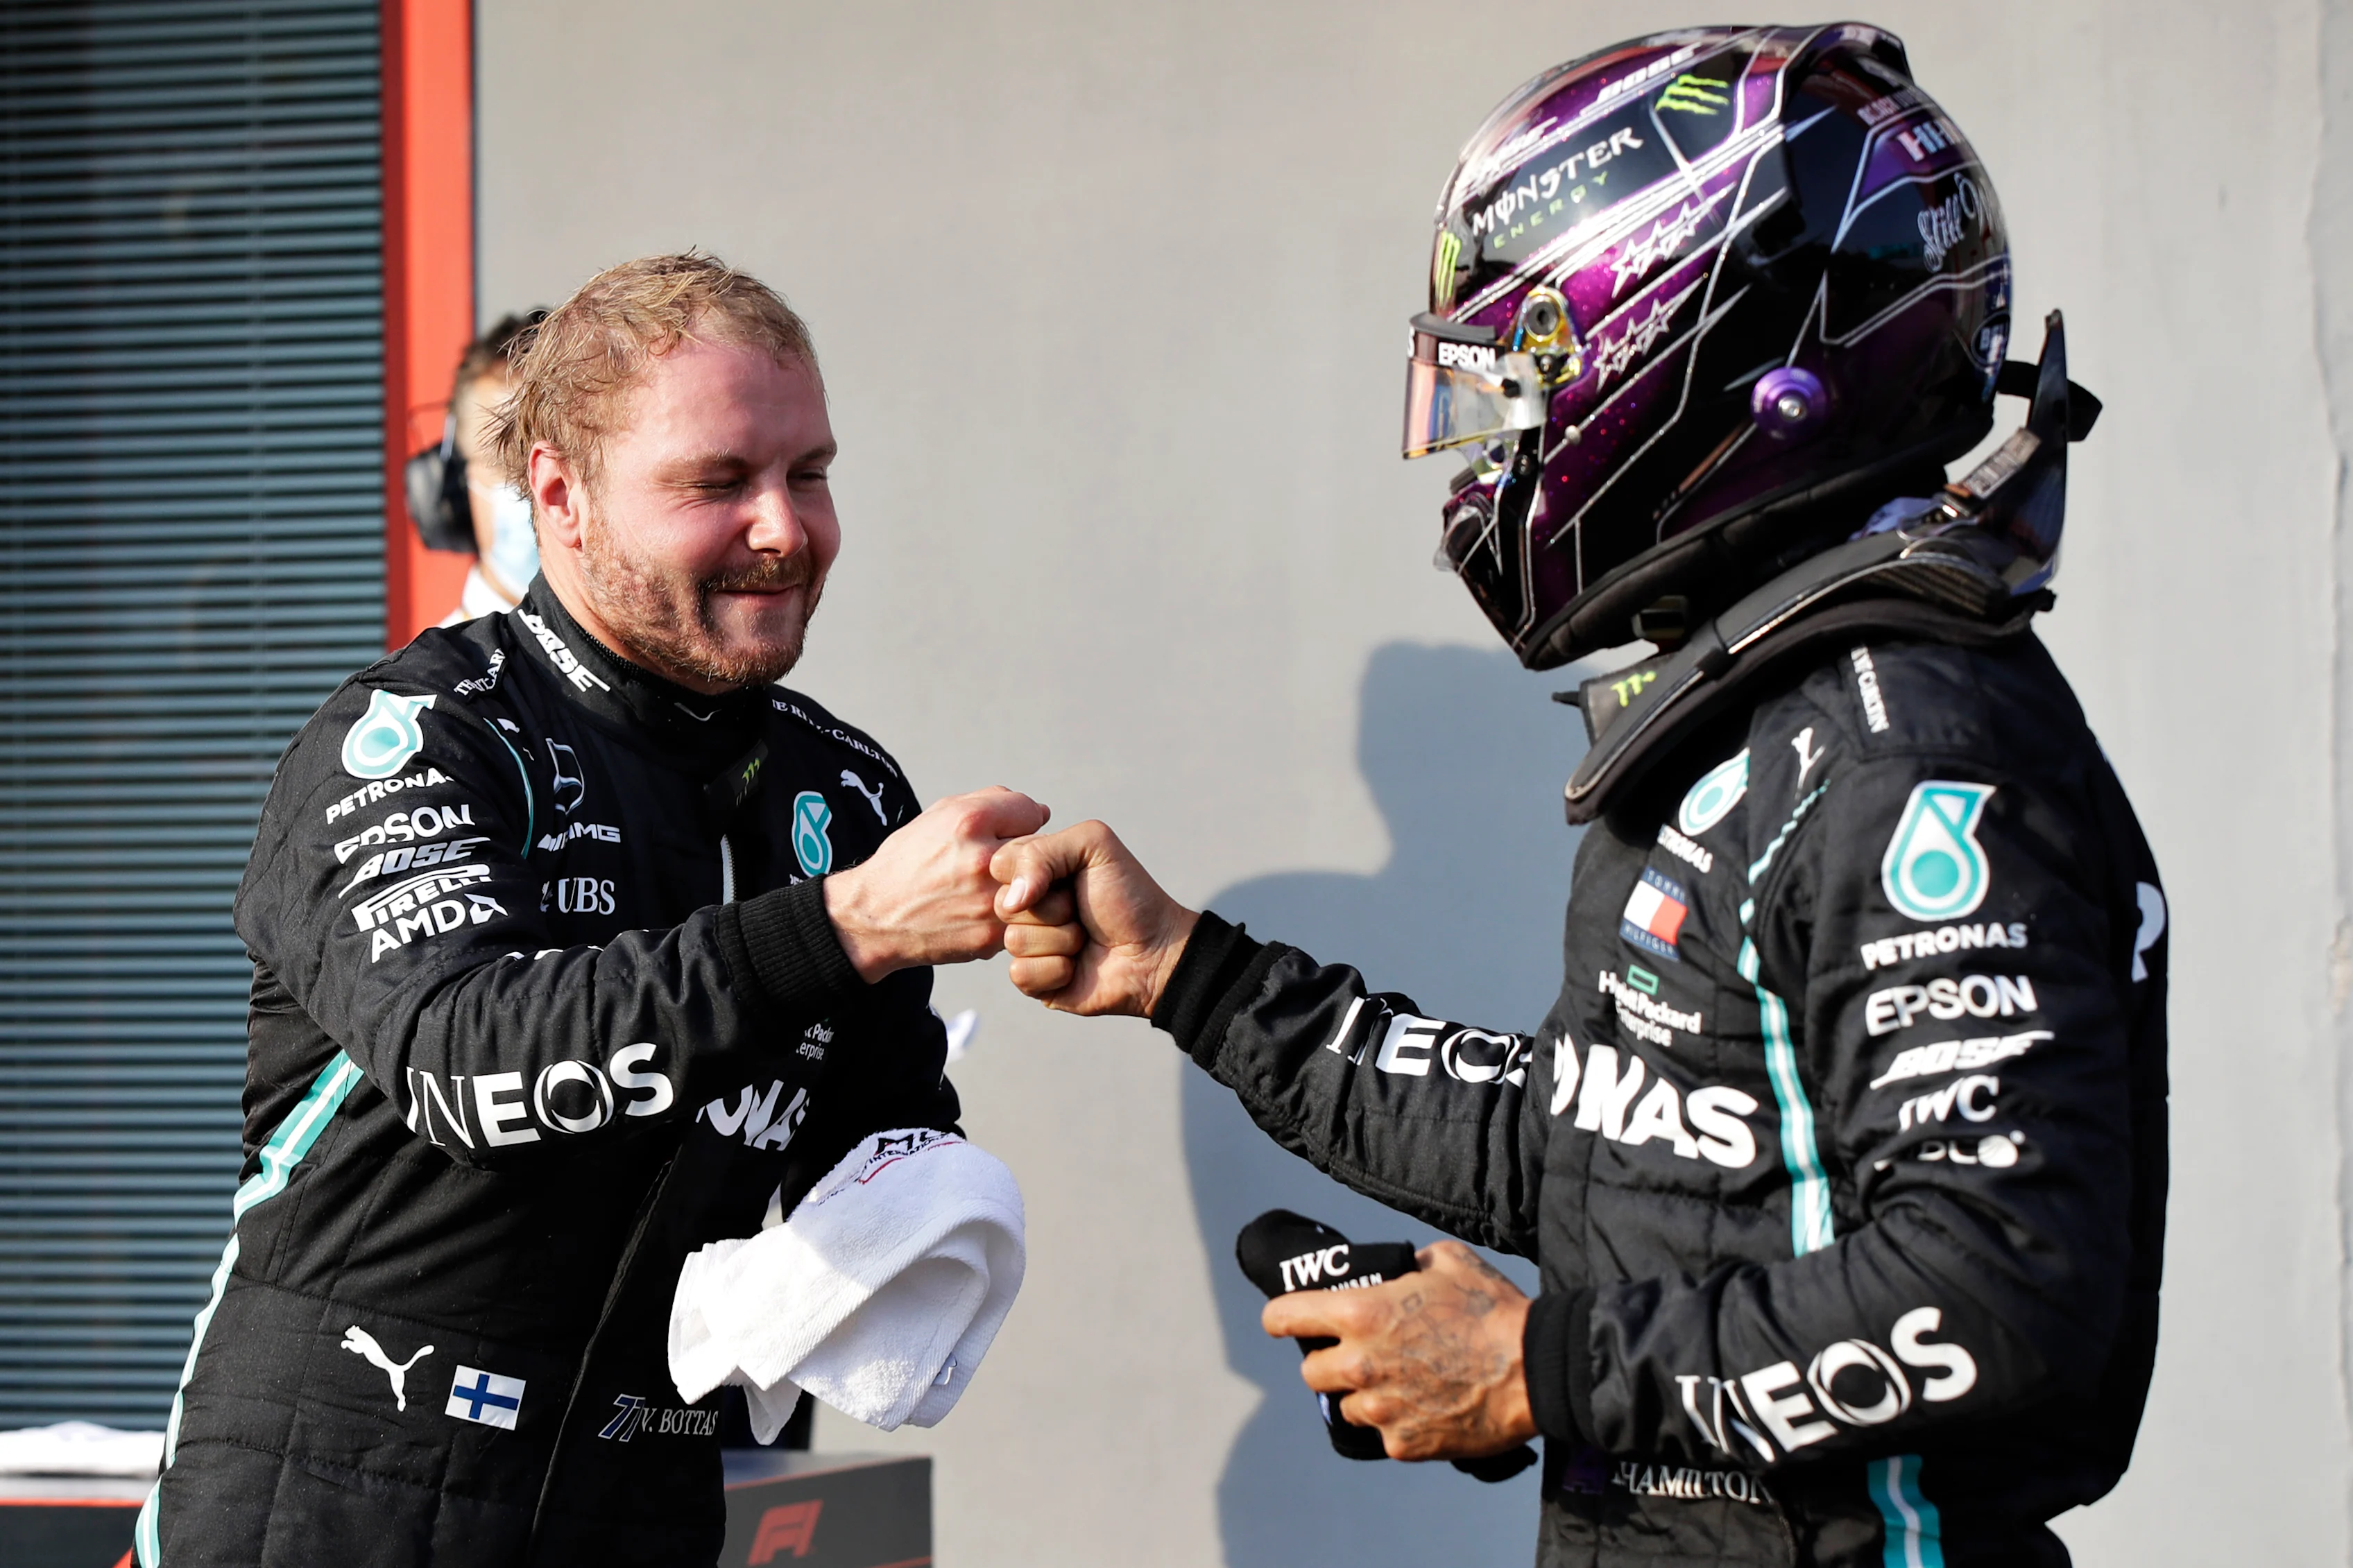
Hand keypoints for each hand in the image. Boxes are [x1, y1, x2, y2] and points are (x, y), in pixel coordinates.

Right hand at [824, 787, 1051, 981]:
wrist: (875, 917)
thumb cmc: (908, 862)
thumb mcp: (939, 815)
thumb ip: (993, 802)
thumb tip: (1042, 813)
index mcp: (969, 822)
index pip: (1031, 810)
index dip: (1017, 822)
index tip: (1000, 834)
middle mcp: (983, 860)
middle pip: (1038, 851)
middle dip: (1022, 856)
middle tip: (996, 865)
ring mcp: (990, 902)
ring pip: (1038, 889)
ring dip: (1024, 888)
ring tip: (990, 889)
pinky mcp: (990, 938)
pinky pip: (1023, 919)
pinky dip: (1010, 915)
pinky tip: (981, 913)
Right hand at [990, 821, 1197, 1016]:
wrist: (1156, 950)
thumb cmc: (1128, 895)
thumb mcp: (1093, 845)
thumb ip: (1042, 851)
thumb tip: (1011, 900)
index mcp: (1033, 869)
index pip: (999, 864)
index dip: (1031, 872)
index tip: (1066, 875)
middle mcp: (1025, 906)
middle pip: (1003, 905)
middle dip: (1053, 908)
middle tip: (1080, 909)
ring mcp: (1027, 944)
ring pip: (1014, 940)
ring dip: (1062, 940)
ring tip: (1085, 938)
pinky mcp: (1032, 980)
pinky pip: (1021, 973)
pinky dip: (1057, 970)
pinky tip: (1078, 967)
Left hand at [1262, 1241, 1535, 1460]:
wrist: (1537, 1369)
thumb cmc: (1493, 1311)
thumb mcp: (1446, 1261)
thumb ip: (1408, 1267)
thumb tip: (1402, 1273)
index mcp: (1360, 1314)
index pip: (1284, 1317)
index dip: (1280, 1318)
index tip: (1283, 1322)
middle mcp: (1359, 1365)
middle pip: (1310, 1373)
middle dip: (1329, 1362)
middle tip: (1360, 1355)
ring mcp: (1380, 1411)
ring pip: (1347, 1407)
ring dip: (1364, 1396)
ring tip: (1402, 1383)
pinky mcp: (1404, 1446)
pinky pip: (1385, 1435)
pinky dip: (1399, 1424)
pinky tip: (1428, 1407)